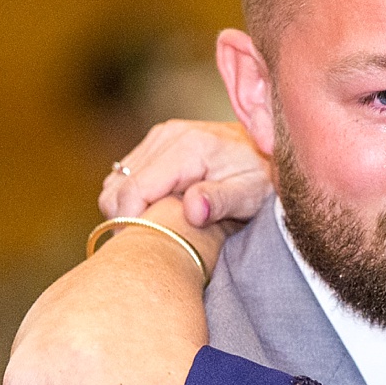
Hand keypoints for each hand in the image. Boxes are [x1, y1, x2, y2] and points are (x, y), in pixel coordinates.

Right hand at [100, 120, 271, 226]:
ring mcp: (159, 136)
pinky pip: (125, 177)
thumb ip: (222, 201)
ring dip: (128, 209)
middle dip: (126, 220)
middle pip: (117, 188)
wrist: (270, 149)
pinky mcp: (157, 142)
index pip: (133, 190)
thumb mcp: (251, 194)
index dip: (131, 224)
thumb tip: (193, 210)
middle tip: (152, 242)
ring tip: (159, 226)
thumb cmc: (262, 177)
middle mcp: (168, 135)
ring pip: (115, 183)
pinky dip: (132, 198)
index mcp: (188, 146)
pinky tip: (159, 211)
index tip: (143, 248)